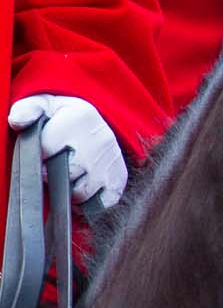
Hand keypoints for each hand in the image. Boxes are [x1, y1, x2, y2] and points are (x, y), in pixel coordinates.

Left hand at [8, 95, 126, 208]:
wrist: (90, 121)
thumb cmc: (60, 116)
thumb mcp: (43, 105)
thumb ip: (26, 110)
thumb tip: (18, 121)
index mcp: (81, 117)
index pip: (48, 149)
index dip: (38, 157)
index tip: (41, 154)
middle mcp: (101, 139)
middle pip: (67, 173)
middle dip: (53, 174)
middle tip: (52, 166)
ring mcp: (112, 160)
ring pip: (82, 191)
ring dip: (69, 189)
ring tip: (65, 177)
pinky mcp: (119, 177)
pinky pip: (103, 202)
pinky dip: (90, 202)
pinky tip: (81, 189)